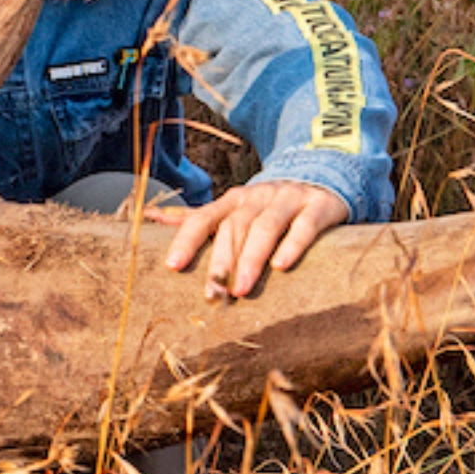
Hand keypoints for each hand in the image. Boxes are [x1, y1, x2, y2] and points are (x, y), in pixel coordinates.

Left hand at [151, 181, 349, 300]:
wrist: (324, 179)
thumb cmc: (268, 205)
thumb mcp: (233, 208)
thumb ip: (196, 217)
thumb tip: (150, 217)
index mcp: (232, 200)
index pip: (203, 218)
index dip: (186, 240)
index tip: (172, 266)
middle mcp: (257, 197)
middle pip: (234, 226)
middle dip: (221, 261)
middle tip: (212, 294)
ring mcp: (288, 199)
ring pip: (265, 227)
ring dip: (251, 259)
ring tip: (241, 290)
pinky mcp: (318, 207)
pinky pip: (304, 226)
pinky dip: (292, 245)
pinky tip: (281, 267)